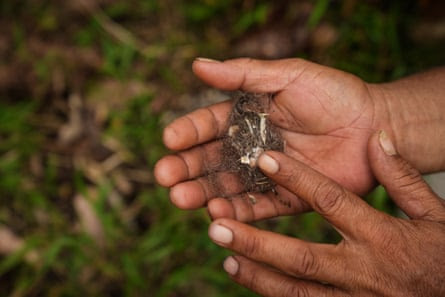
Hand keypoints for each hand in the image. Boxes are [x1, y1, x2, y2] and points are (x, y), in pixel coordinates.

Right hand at [155, 58, 388, 220]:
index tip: (169, 139)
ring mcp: (267, 175)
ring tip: (183, 199)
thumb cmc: (334, 95)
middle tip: (165, 177)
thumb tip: (196, 64)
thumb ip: (244, 73)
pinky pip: (258, 208)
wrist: (376, 125)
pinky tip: (217, 214)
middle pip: (210, 160)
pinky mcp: (287, 198)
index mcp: (247, 117)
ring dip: (203, 193)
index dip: (188, 132)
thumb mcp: (289, 75)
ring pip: (227, 187)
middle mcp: (251, 147)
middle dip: (186, 168)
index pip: (209, 125)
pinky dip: (237, 213)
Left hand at [208, 131, 444, 296]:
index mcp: (381, 237)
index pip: (331, 203)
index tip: (263, 159)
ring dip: (257, 277)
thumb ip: (403, 178)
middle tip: (217, 227)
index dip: (296, 179)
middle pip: (302, 258)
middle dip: (256, 244)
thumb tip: (380, 139)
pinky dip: (277, 296)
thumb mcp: (435, 214)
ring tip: (225, 258)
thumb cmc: (443, 257)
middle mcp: (362, 271)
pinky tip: (251, 281)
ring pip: (297, 292)